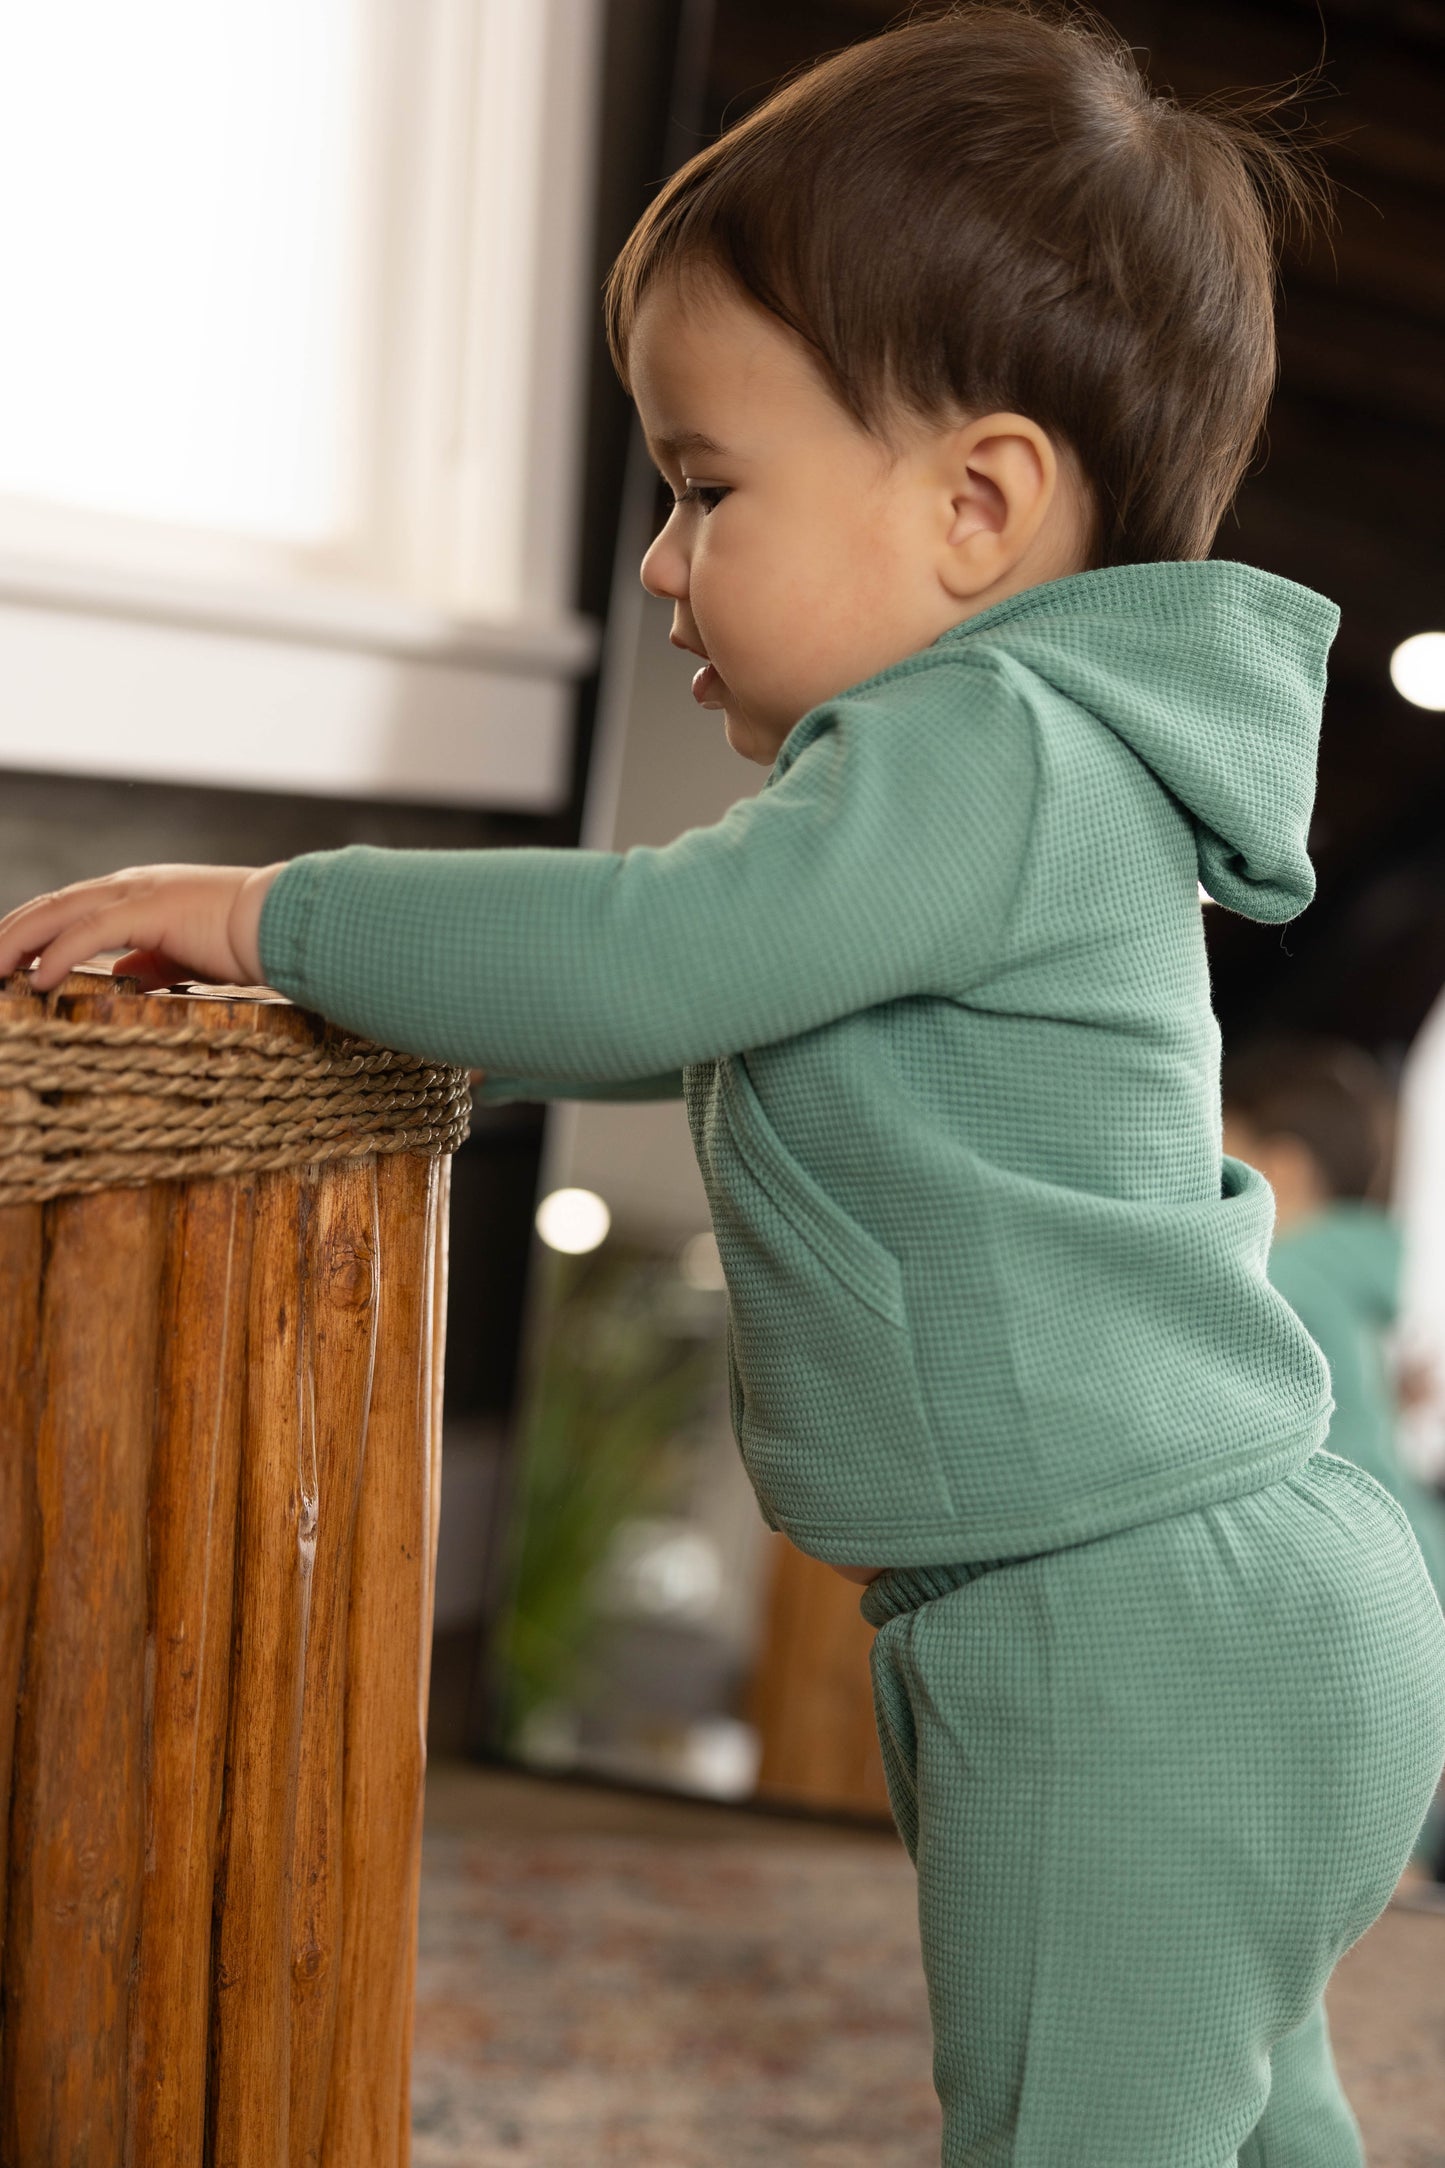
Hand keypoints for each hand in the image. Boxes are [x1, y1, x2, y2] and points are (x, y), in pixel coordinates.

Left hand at [0, 862, 286, 992]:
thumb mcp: (185, 957)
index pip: (67, 909)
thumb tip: (122, 979)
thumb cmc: (245, 942)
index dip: (30, 932)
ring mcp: (138, 893)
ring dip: (17, 942)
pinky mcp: (151, 911)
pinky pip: (90, 933)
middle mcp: (129, 886)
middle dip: (10, 934)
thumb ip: (150, 964)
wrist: (284, 924)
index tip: (4, 961)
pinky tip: (36, 979)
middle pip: (51, 906)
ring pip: (59, 913)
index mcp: (137, 893)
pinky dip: (58, 955)